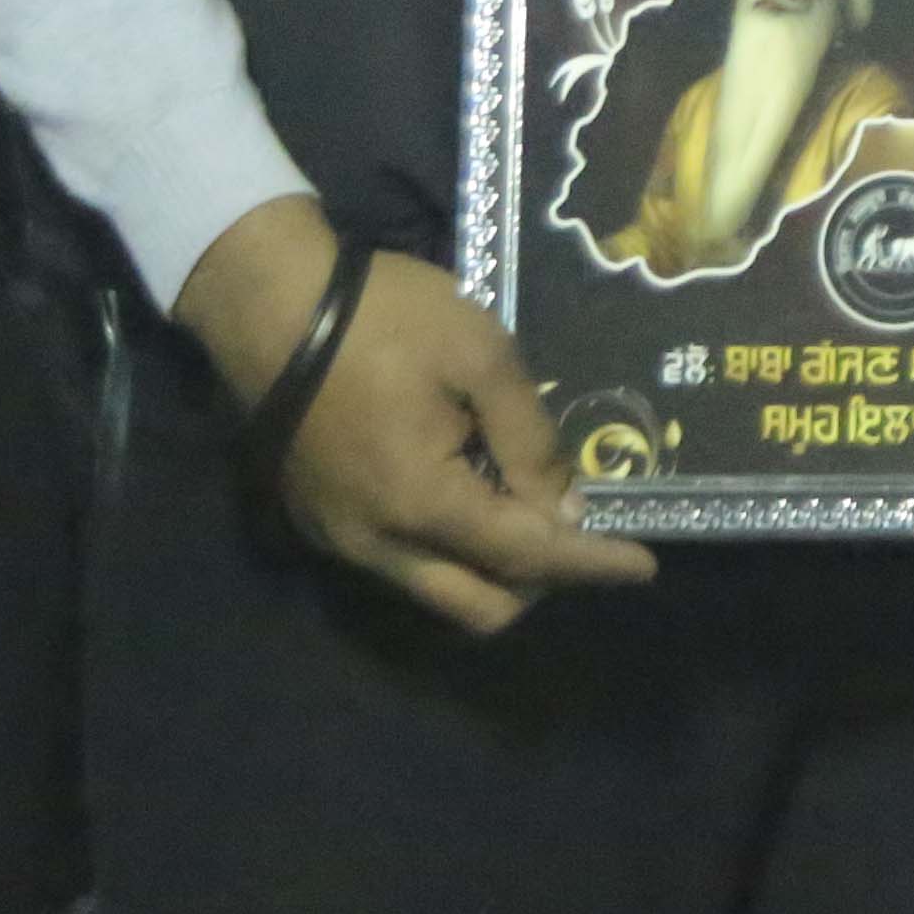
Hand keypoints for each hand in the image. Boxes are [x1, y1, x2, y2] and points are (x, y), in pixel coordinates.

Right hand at [177, 196, 660, 637]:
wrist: (270, 304)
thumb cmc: (383, 319)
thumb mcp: (480, 356)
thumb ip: (530, 439)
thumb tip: (565, 510)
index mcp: (421, 505)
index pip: (526, 558)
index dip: (591, 564)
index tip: (643, 567)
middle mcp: (378, 546)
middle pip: (480, 608)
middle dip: (542, 582)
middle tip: (577, 530)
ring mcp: (342, 542)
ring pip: (438, 594)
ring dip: (494, 571)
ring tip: (526, 507)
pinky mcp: (322, 526)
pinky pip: (402, 567)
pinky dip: (450, 550)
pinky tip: (470, 495)